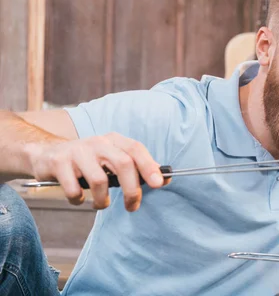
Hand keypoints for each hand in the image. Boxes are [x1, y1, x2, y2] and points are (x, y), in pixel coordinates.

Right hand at [26, 132, 167, 210]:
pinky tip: (79, 199)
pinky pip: (74, 189)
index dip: (149, 166)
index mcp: (113, 140)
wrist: (45, 155)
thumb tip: (164, 179)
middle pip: (123, 164)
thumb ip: (135, 168)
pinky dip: (78, 200)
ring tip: (100, 204)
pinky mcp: (59, 163)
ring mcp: (77, 151)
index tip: (159, 184)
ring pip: (100, 180)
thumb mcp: (111, 160)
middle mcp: (98, 142)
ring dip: (102, 200)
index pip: (136, 149)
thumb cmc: (87, 162)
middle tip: (132, 206)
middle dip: (132, 190)